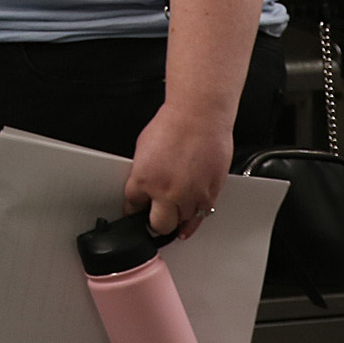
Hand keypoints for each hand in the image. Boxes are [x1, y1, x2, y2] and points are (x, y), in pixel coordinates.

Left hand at [124, 105, 234, 239]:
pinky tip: (189, 224)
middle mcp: (166, 192)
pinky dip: (195, 220)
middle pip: (159, 225)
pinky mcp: (210, 194)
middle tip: (155, 221)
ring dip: (178, 219)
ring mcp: (189, 195)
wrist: (199, 117)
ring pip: (182, 223)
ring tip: (174, 216)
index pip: (133, 207)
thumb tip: (142, 188)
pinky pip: (202, 217)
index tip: (136, 214)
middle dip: (156, 224)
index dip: (134, 211)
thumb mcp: (142, 149)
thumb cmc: (172, 125)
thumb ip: (142, 173)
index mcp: (143, 180)